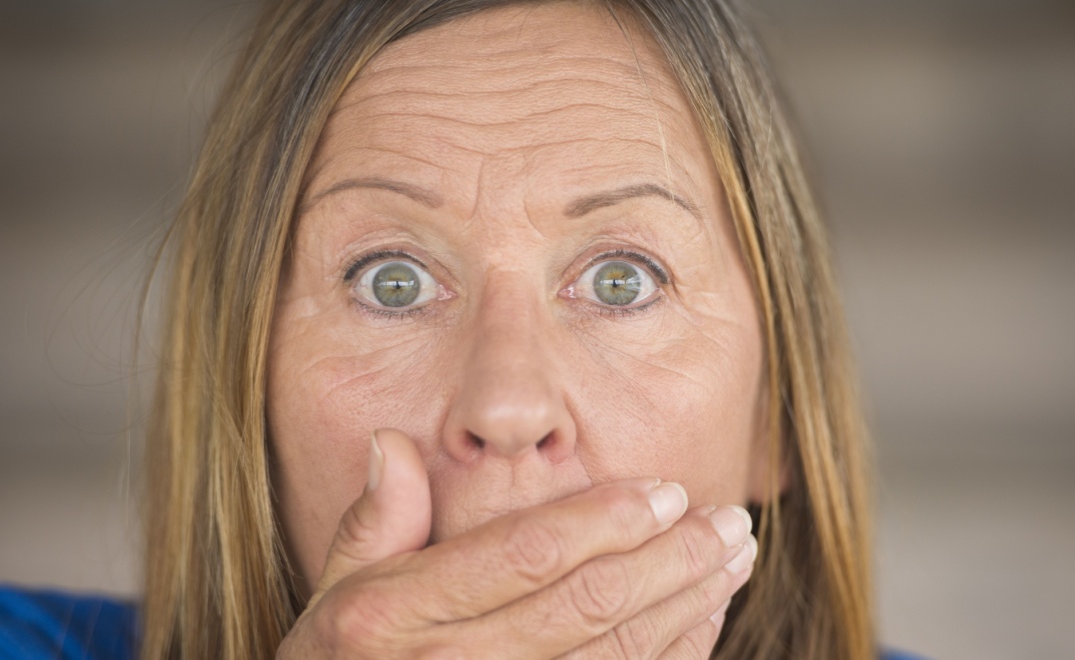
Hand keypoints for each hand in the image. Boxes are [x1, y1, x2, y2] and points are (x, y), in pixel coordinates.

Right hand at [276, 428, 756, 658]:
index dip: (606, 520)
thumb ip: (372, 521)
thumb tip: (396, 442)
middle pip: (588, 604)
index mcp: (396, 614)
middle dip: (673, 557)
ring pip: (616, 657)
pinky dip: (674, 658)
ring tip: (735, 560)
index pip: (526, 554)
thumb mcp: (334, 595)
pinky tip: (704, 621)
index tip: (666, 491)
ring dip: (689, 605)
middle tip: (731, 520)